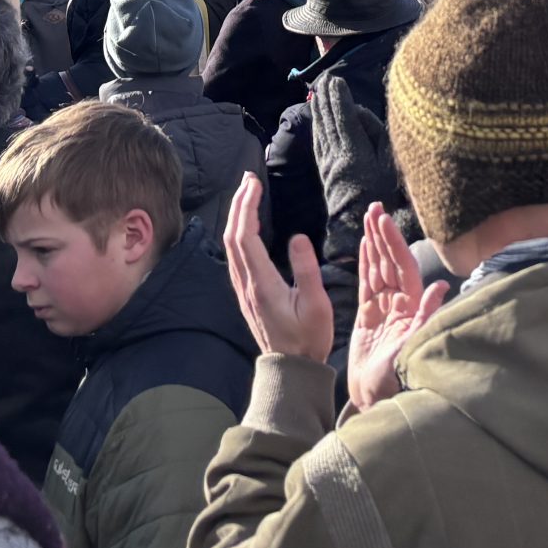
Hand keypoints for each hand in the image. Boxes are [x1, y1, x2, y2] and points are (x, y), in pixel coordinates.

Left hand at [223, 171, 333, 362]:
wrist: (291, 368)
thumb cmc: (308, 338)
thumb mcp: (317, 306)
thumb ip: (307, 270)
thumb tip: (297, 236)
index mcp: (263, 284)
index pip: (246, 237)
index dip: (246, 206)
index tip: (254, 183)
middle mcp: (247, 284)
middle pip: (232, 236)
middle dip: (238, 203)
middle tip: (249, 179)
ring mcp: (243, 289)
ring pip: (230, 245)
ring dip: (236, 216)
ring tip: (247, 193)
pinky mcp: (246, 293)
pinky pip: (235, 255)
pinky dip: (238, 231)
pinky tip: (248, 225)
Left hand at [310, 75, 400, 249]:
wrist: (362, 228)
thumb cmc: (385, 195)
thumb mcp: (389, 163)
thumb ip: (375, 134)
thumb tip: (358, 113)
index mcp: (355, 151)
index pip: (343, 117)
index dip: (339, 97)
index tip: (336, 80)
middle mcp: (337, 155)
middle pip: (329, 120)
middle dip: (326, 98)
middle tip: (324, 78)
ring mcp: (329, 164)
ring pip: (321, 130)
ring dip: (319, 109)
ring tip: (317, 91)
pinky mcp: (325, 173)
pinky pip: (318, 143)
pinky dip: (317, 126)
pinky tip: (316, 119)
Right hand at [346, 204, 449, 410]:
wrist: (374, 401)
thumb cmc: (395, 381)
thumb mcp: (411, 349)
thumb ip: (426, 317)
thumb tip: (441, 287)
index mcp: (411, 309)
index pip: (403, 268)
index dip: (394, 244)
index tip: (385, 221)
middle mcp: (400, 305)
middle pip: (391, 262)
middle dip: (383, 235)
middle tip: (375, 208)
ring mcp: (385, 309)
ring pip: (379, 268)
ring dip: (374, 243)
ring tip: (370, 216)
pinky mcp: (369, 316)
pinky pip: (367, 283)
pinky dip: (365, 263)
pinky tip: (364, 244)